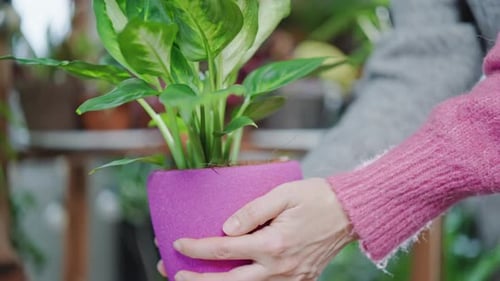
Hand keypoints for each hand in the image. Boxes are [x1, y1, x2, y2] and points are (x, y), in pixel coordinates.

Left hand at [171, 178, 356, 280]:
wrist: (351, 213)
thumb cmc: (317, 198)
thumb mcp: (283, 194)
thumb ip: (252, 211)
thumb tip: (225, 227)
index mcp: (273, 244)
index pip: (225, 251)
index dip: (197, 248)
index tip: (178, 243)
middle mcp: (280, 268)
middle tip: (175, 274)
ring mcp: (289, 278)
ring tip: (196, 278)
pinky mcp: (298, 280)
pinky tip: (230, 276)